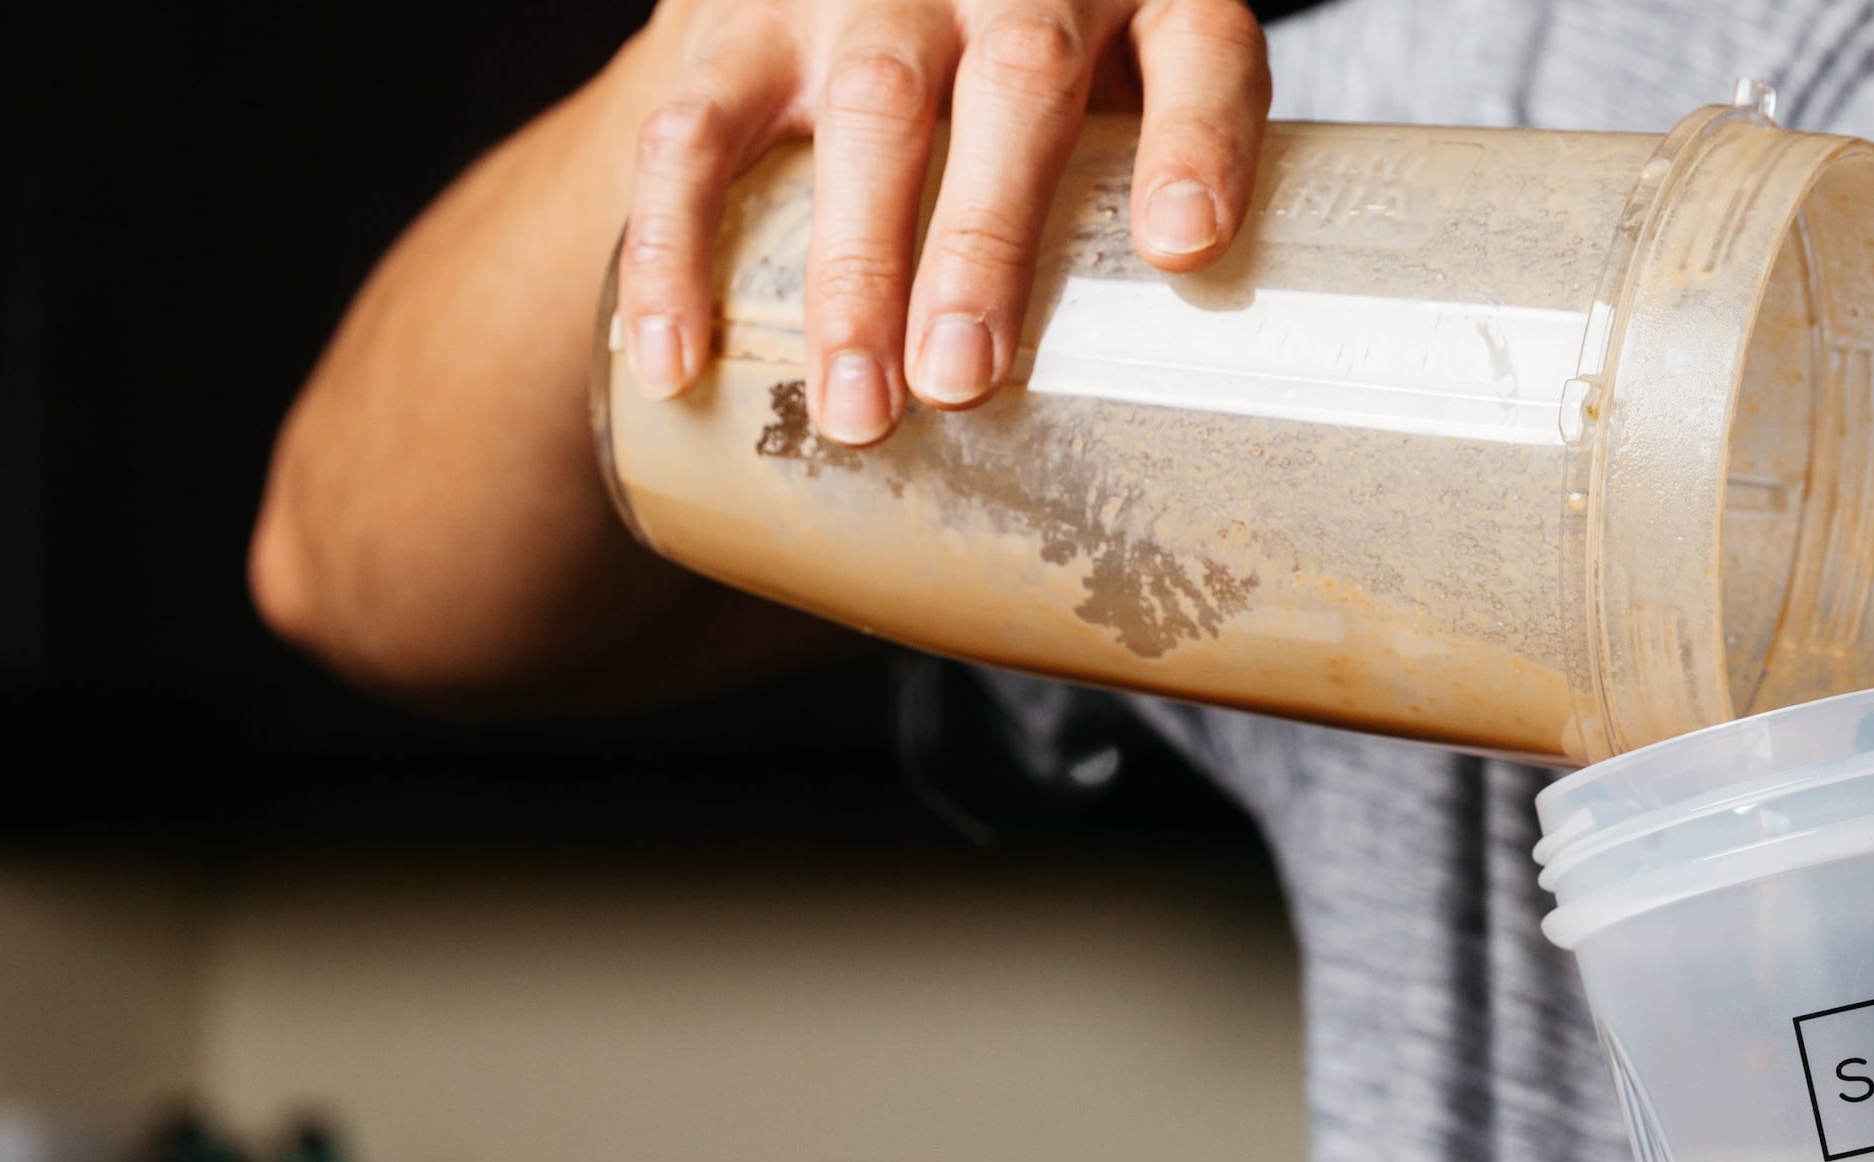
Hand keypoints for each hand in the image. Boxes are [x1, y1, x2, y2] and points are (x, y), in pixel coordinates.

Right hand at [615, 0, 1270, 439]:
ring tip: (856, 410)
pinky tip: (677, 361)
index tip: (1183, 246)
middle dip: (987, 240)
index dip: (1196, 143)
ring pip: (870, 110)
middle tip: (962, 379)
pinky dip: (675, 250)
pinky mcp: (743, 17)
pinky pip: (696, 128)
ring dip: (858, 269)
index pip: (1197, 49)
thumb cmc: (1029, 65)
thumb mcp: (1114, 90)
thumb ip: (1136, 198)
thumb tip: (1157, 408)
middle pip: (1017, 82)